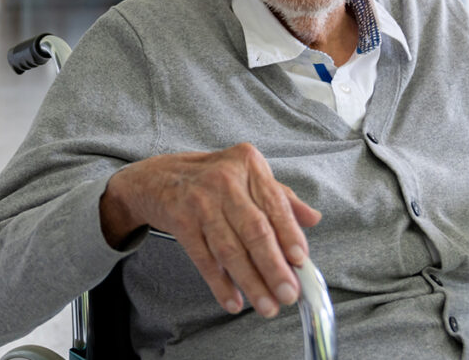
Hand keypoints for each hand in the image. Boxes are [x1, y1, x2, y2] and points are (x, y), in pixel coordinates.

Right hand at [100, 142, 321, 317]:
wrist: (155, 178)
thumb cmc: (208, 178)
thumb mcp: (246, 175)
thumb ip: (280, 197)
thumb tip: (313, 219)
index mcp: (247, 163)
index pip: (274, 204)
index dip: (289, 235)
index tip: (301, 261)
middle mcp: (224, 179)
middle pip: (254, 230)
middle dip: (274, 267)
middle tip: (289, 294)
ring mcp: (199, 200)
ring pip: (230, 249)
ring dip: (251, 282)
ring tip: (267, 305)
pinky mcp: (180, 221)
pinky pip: (204, 259)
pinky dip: (220, 283)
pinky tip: (234, 301)